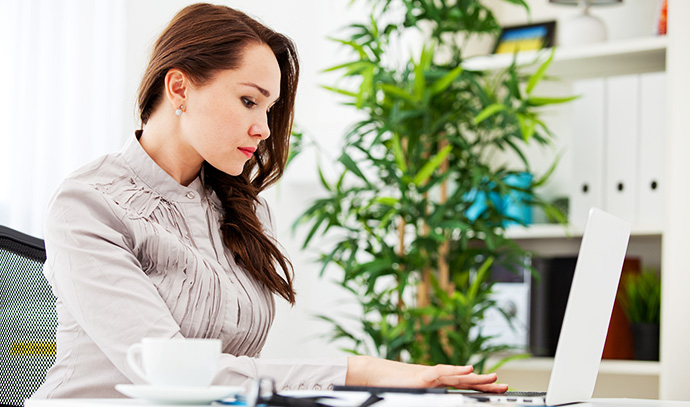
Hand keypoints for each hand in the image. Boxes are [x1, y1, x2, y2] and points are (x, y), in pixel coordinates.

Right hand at [345, 355, 507, 392]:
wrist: (374, 375)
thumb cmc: (393, 385)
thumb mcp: (416, 395)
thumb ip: (430, 396)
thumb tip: (443, 400)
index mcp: (437, 384)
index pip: (463, 386)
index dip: (481, 388)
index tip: (497, 390)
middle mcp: (437, 378)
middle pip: (466, 381)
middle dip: (486, 385)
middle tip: (505, 386)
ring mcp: (429, 376)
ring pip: (458, 376)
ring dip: (476, 378)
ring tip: (493, 379)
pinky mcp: (421, 377)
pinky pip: (441, 373)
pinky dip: (455, 370)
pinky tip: (468, 369)